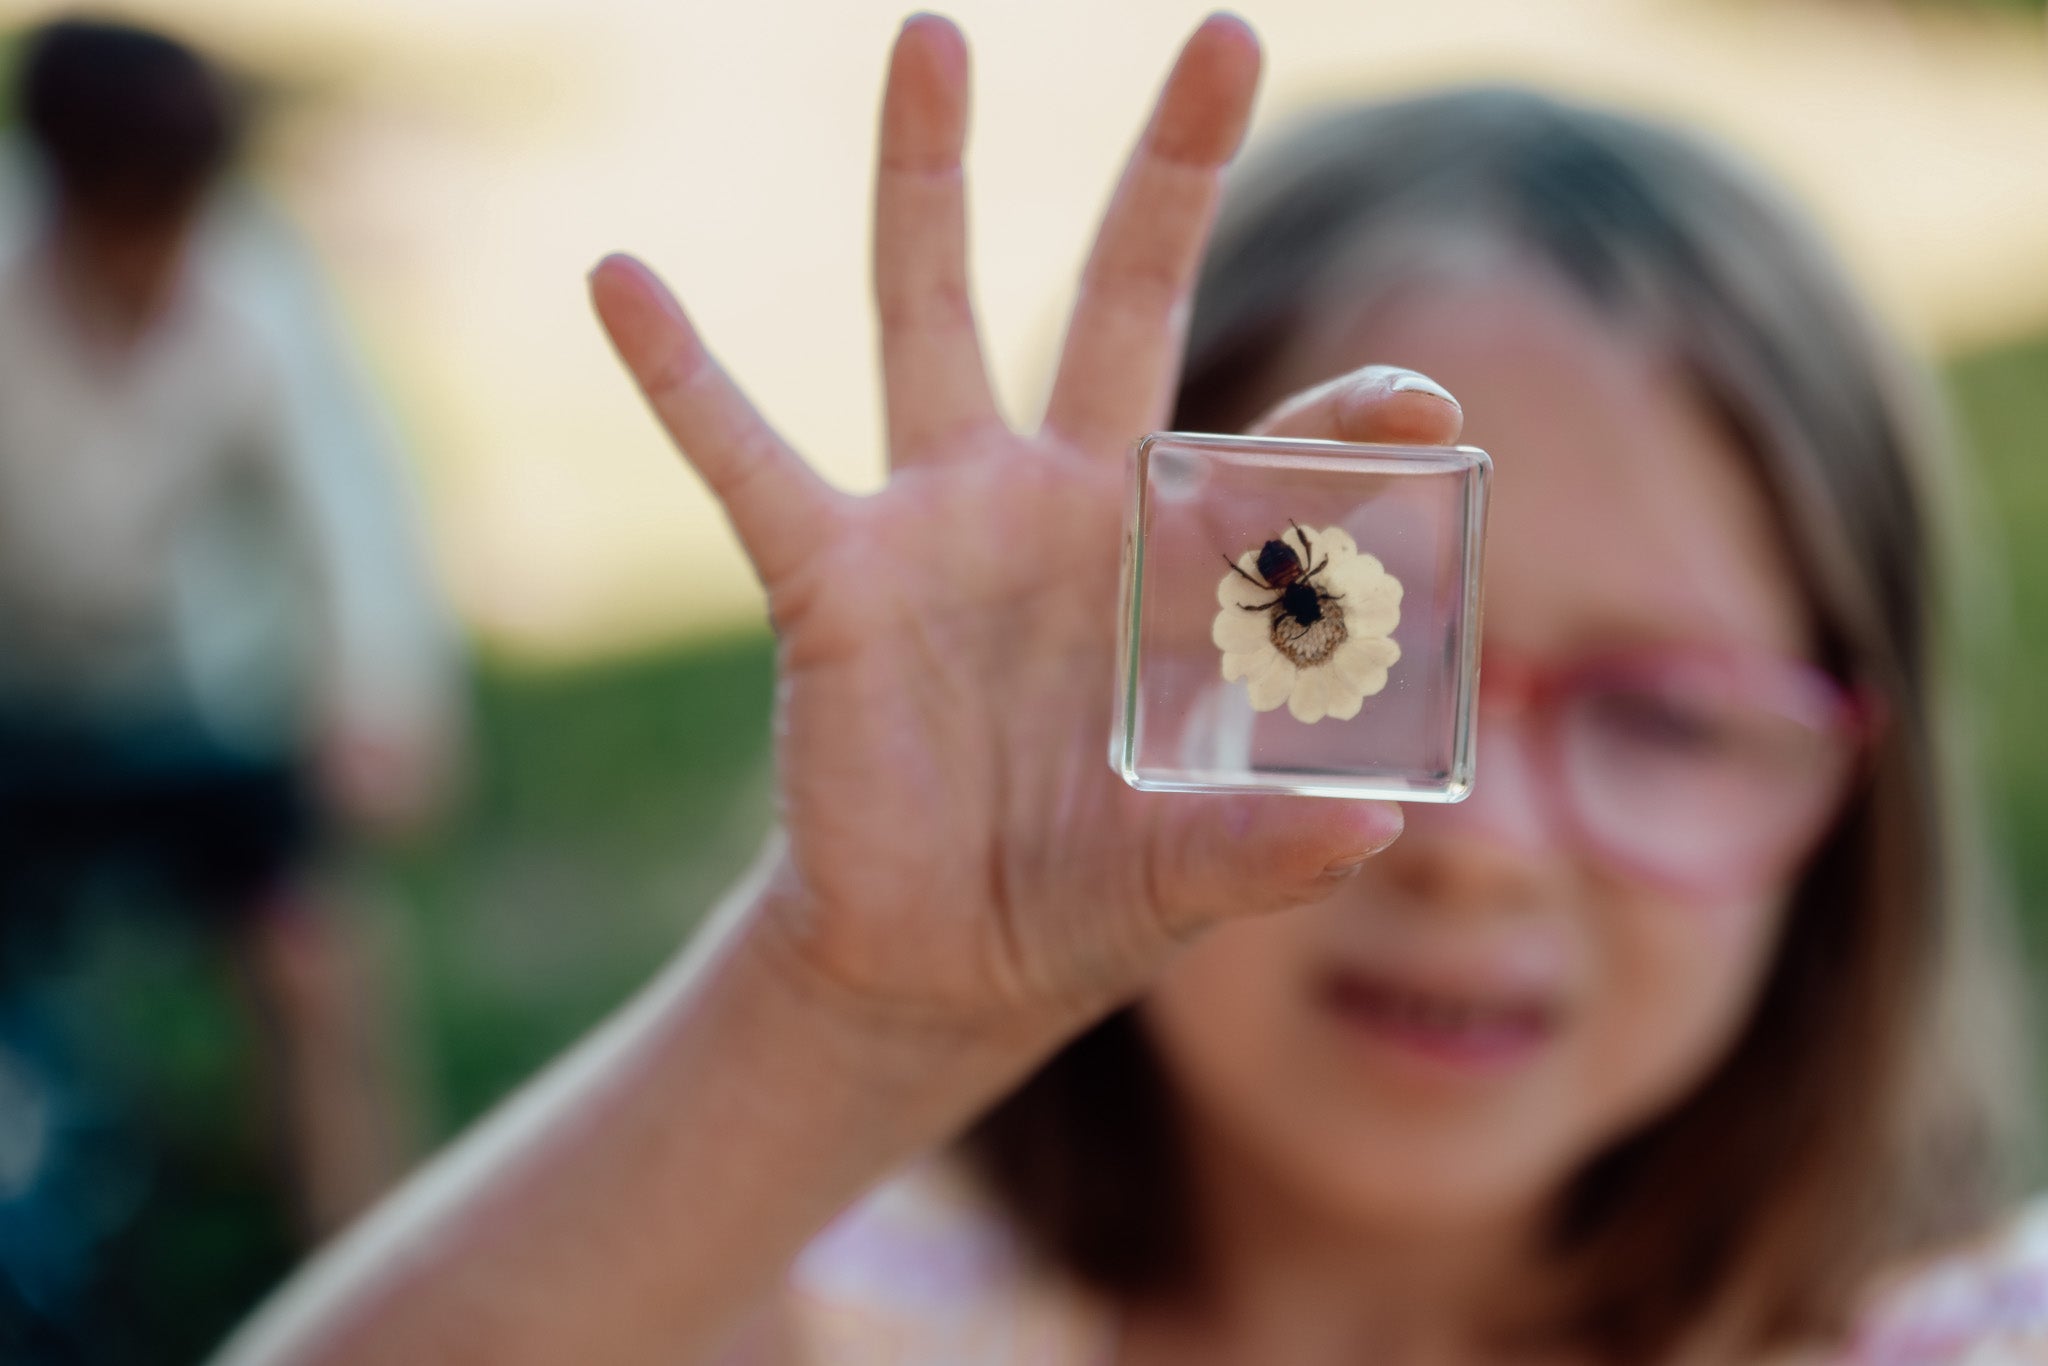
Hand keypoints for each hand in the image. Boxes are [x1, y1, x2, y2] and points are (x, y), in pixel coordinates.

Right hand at [589, 15, 1461, 1045]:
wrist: (939, 953)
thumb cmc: (1082, 894)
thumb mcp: (1181, 875)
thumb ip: (1265, 846)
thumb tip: (1381, 830)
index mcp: (1175, 571)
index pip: (1274, 466)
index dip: (1341, 427)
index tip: (1426, 405)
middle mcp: (1064, 506)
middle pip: (1120, 303)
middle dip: (1169, 179)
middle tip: (1226, 33)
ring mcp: (941, 523)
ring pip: (931, 316)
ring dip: (928, 182)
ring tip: (933, 33)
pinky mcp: (830, 574)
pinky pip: (744, 458)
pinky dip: (684, 378)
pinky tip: (623, 280)